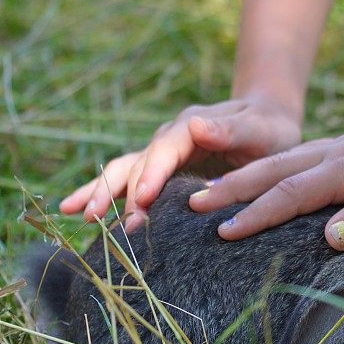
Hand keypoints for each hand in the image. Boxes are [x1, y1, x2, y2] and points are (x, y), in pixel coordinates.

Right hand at [59, 96, 301, 229]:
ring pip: (123, 172)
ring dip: (101, 193)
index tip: (143, 199)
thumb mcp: (258, 128)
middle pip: (137, 165)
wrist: (267, 121)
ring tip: (81, 217)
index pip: (164, 152)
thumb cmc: (268, 128)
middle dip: (120, 193)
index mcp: (191, 127)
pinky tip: (75, 210)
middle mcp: (170, 139)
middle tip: (104, 221)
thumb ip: (230, 130)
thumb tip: (198, 126)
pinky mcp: (162, 171)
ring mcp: (162, 155)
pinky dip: (101, 194)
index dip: (151, 175)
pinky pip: (127, 182)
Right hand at [188, 92, 343, 249]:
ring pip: (281, 163)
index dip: (255, 216)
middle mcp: (332, 155)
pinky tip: (267, 178)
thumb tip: (326, 242)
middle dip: (233, 192)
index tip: (222, 234)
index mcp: (343, 169)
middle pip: (272, 173)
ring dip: (245, 178)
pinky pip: (298, 161)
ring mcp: (338, 149)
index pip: (289, 195)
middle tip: (194, 207)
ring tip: (214, 192)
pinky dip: (272, 171)